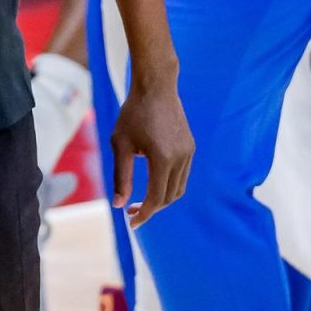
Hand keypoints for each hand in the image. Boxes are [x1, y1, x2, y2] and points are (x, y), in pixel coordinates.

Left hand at [112, 75, 193, 227]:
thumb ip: (122, 176)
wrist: (155, 87)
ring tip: (140, 200)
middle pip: (170, 197)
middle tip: (131, 211)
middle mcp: (181, 158)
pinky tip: (152, 181)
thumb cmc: (132, 113)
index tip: (131, 223)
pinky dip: (168, 184)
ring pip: (179, 187)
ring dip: (162, 198)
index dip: (145, 213)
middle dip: (152, 208)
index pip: (157, 198)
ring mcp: (189, 152)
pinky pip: (182, 174)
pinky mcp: (190, 147)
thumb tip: (119, 204)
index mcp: (162, 158)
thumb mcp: (121, 144)